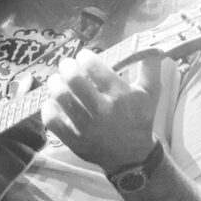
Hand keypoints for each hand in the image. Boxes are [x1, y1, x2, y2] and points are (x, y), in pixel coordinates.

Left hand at [42, 49, 161, 172]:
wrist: (132, 155)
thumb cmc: (140, 118)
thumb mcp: (151, 92)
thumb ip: (151, 66)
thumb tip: (150, 45)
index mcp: (121, 96)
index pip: (95, 69)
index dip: (85, 57)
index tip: (83, 56)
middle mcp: (102, 111)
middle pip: (74, 81)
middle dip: (67, 67)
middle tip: (67, 65)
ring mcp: (86, 128)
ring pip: (62, 99)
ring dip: (56, 84)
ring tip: (57, 80)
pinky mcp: (74, 141)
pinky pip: (53, 121)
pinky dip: (49, 108)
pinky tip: (53, 102)